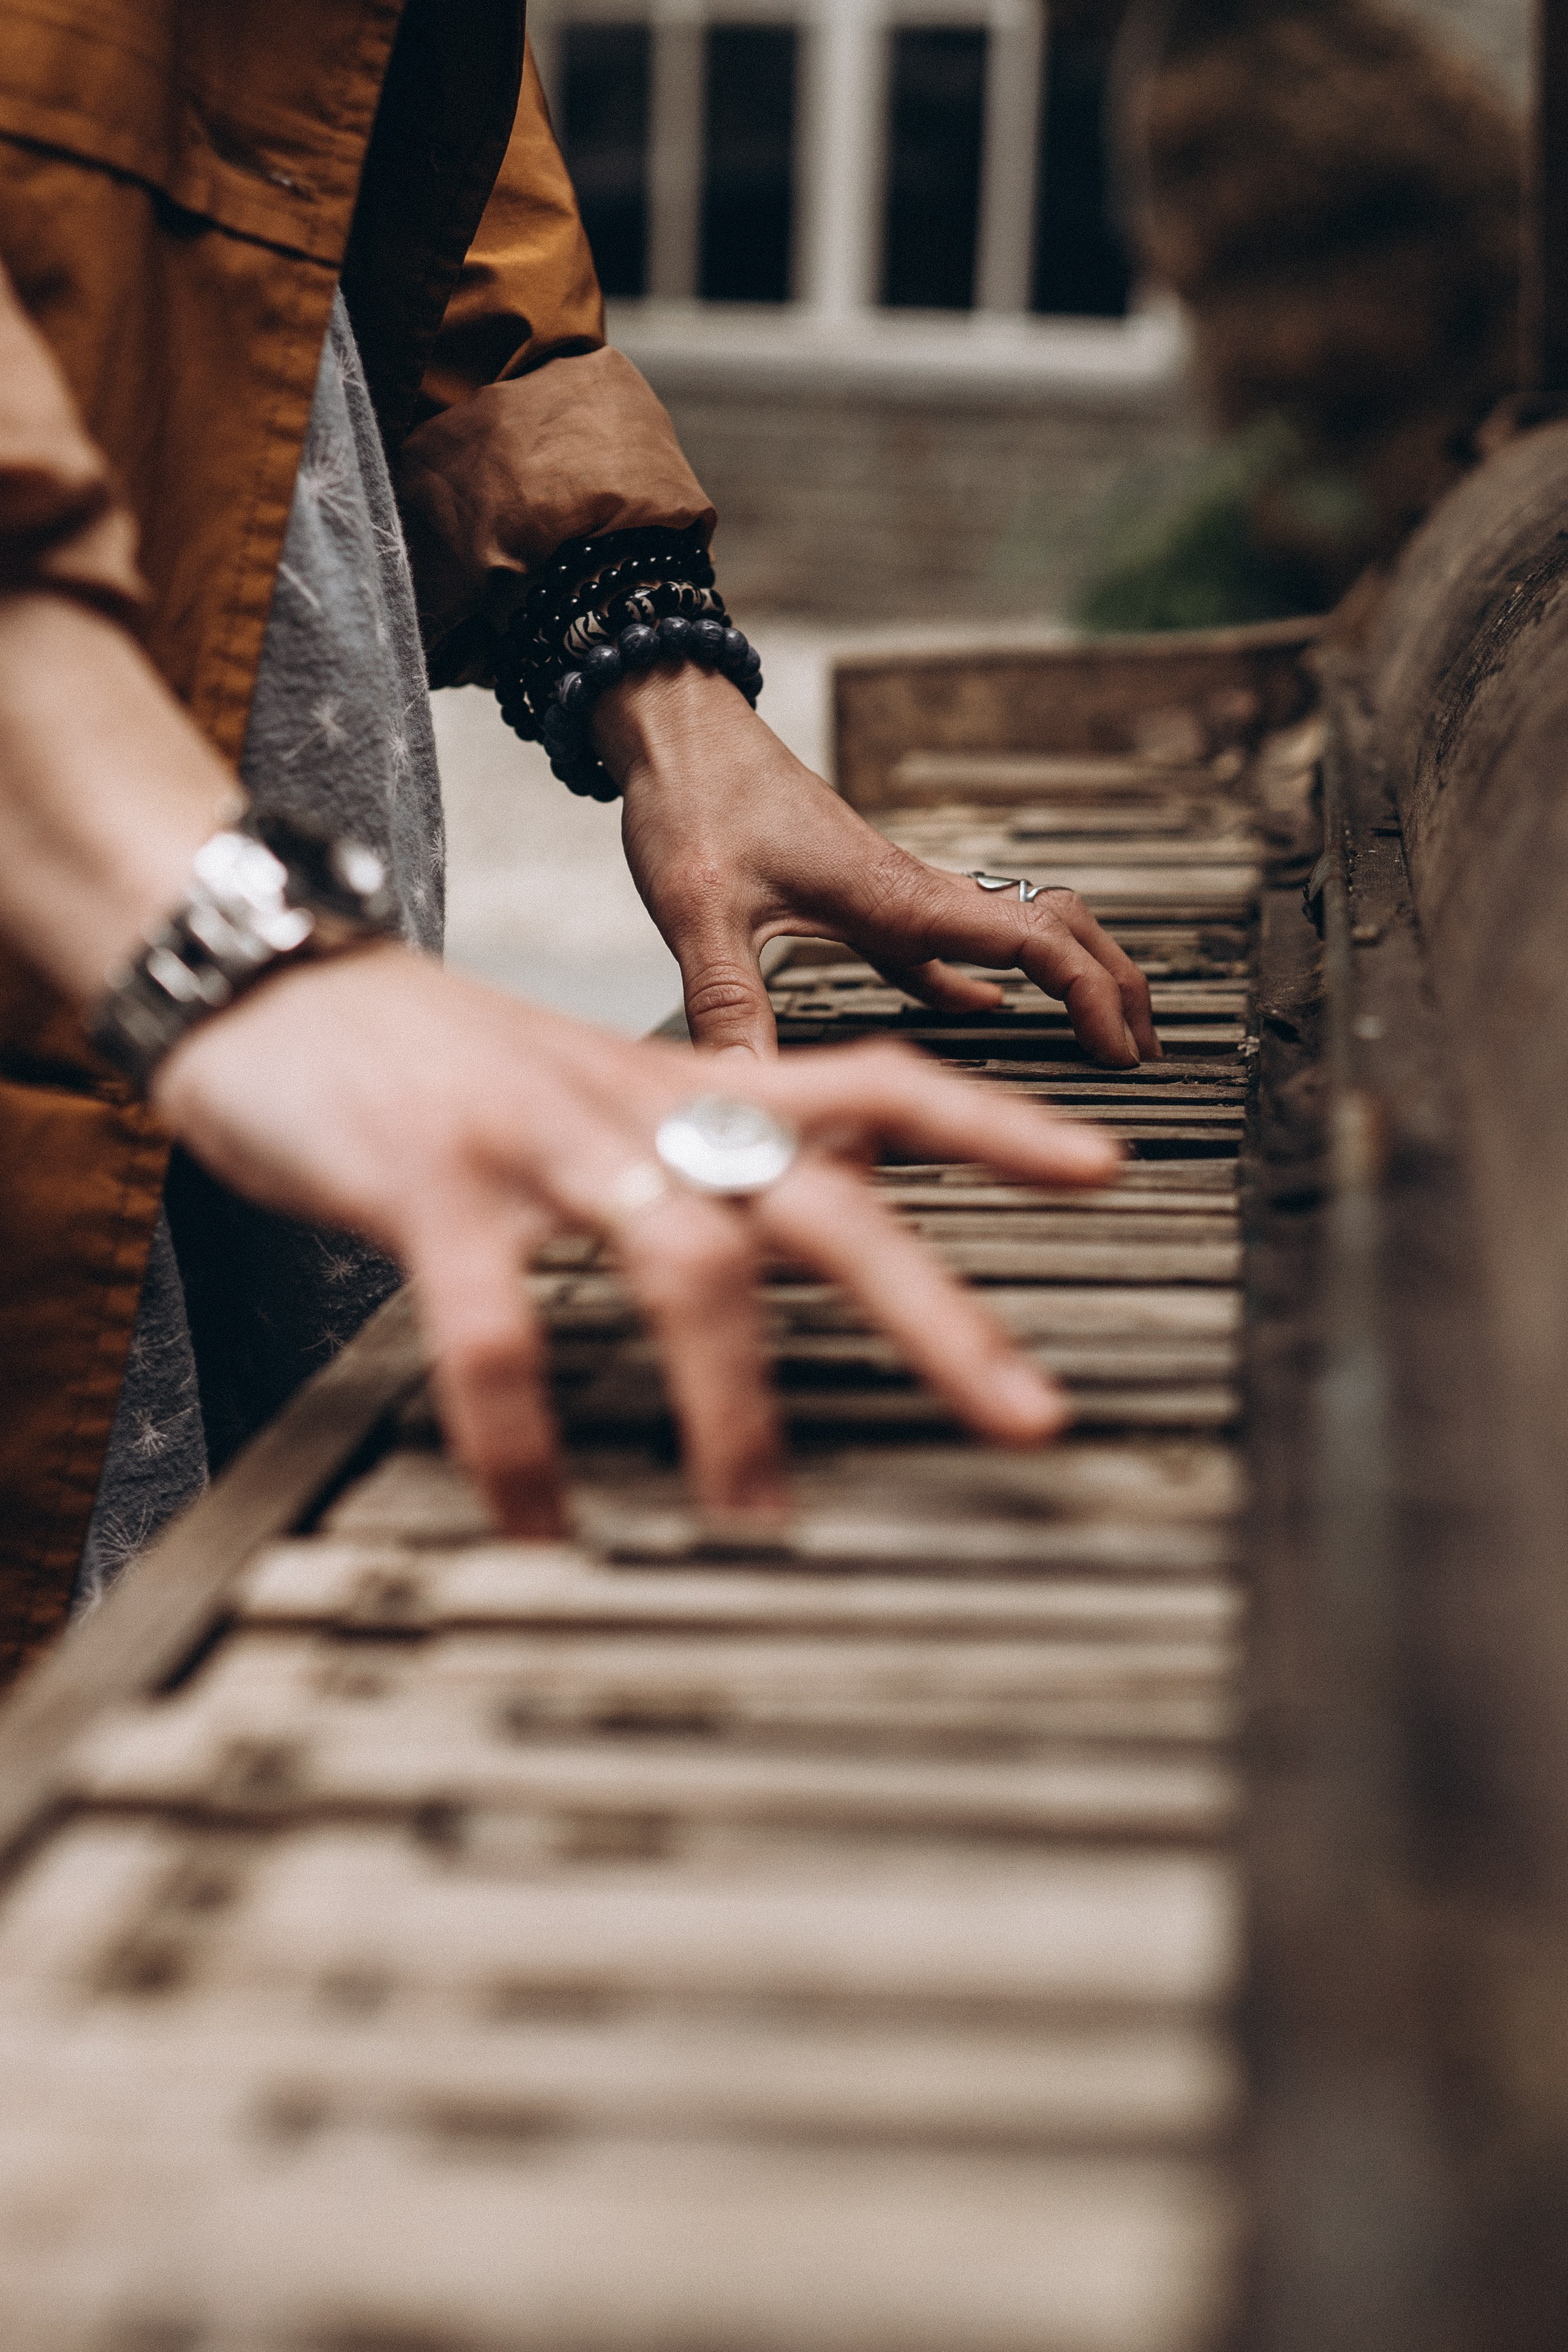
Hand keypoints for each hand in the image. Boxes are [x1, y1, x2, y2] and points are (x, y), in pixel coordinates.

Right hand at [155, 948, 1121, 1535]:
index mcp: (679, 1084)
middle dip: (937, 1309)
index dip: (993, 1127)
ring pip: (687, 1259)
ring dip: (733, 1400)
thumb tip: (776, 1215)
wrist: (269, 976)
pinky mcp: (429, 1183)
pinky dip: (522, 1435)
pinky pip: (495, 1327)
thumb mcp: (585, 1087)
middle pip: (822, 1195)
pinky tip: (538, 1517)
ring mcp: (539, 1140)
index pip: (873, 1083)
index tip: (1106, 1168)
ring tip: (758, 1517)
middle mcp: (634, 1106)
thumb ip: (683, 1144)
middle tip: (1029, 1413)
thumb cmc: (434, 1060)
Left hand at [598, 666, 1160, 1064]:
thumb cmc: (694, 799)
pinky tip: (987, 1014)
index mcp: (899, 897)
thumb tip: (745, 1094)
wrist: (674, 727)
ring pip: (1017, 930)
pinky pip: (951, 944)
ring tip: (1097, 1037)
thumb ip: (728, 1006)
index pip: (1035, 943)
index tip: (1124, 1053)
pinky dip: (986, 981)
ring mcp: (897, 894)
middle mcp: (915, 891)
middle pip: (1057, 928)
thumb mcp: (702, 913)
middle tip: (1144, 1052)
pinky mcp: (864, 899)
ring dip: (1067, 976)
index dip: (1095, 997)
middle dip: (1115, 985)